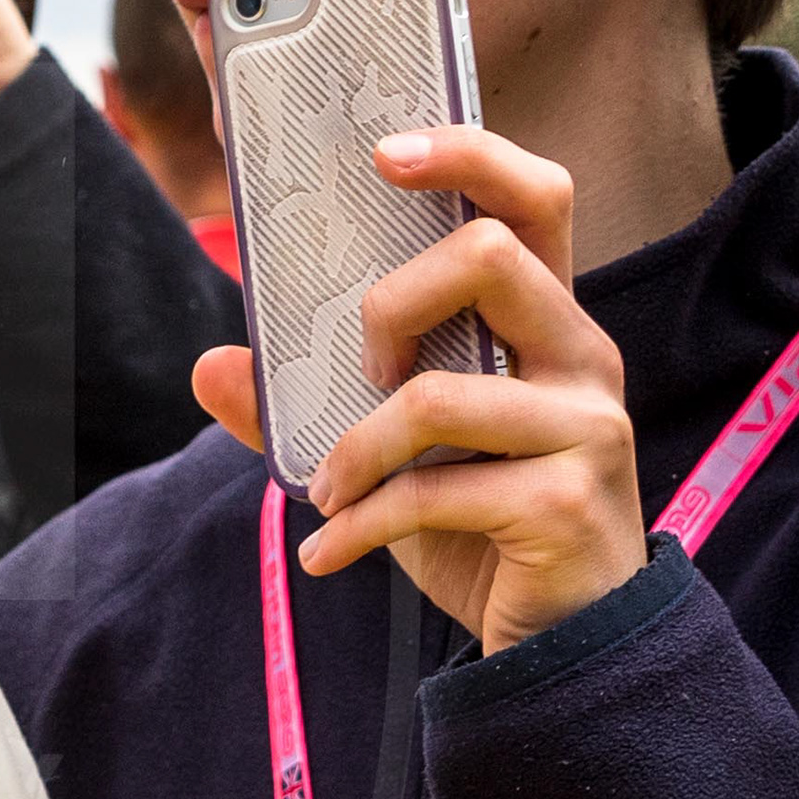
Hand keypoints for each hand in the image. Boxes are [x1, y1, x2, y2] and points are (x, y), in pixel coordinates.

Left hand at [192, 126, 645, 652]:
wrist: (560, 643)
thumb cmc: (482, 528)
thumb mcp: (388, 461)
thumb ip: (305, 410)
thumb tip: (212, 366)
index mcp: (544, 324)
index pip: (534, 201)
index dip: (469, 157)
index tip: (384, 154)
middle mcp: (581, 357)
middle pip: (490, 255)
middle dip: (391, 304)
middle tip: (359, 371)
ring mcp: (586, 428)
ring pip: (438, 393)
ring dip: (354, 450)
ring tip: (328, 493)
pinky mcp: (566, 501)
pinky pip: (434, 491)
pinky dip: (359, 526)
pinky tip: (331, 551)